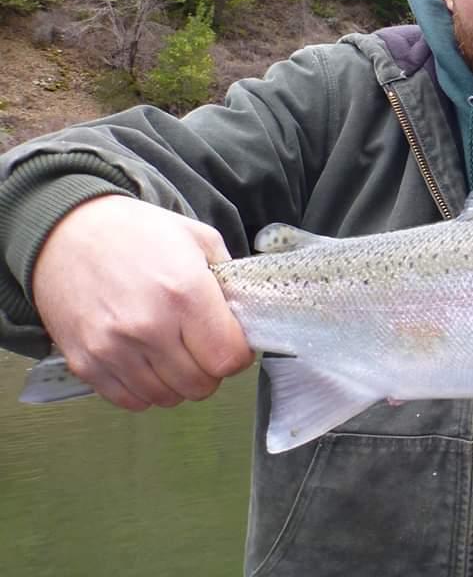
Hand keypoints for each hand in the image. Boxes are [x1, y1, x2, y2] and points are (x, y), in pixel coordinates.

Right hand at [31, 195, 254, 410]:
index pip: (228, 358)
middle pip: (200, 384)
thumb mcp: (198, 239)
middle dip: (211, 370)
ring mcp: (113, 349)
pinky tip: (147, 362)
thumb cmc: (136, 233)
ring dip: (178, 382)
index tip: (233, 343)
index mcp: (185, 293)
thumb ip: (228, 280)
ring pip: (167, 398)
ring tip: (174, 352)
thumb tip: (246, 316)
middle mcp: (149, 327)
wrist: (65, 233)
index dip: (238, 354)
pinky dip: (145, 389)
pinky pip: (130, 401)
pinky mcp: (85, 363)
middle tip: (203, 348)